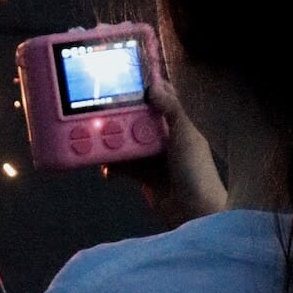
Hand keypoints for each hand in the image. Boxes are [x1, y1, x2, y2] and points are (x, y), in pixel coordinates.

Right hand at [106, 76, 227, 228]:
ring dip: (112, 141)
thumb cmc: (196, 172)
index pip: (161, 99)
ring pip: (127, 142)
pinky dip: (113, 165)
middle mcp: (165, 137)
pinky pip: (123, 165)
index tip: (123, 79)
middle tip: (101, 113)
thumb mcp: (185, 134)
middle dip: (120, 116)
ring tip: (97, 139)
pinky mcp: (143, 176)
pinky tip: (106, 167)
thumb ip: (171, 109)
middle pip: (137, 119)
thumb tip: (154, 86)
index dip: (145, 88)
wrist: (194, 213)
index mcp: (178, 123)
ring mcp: (153, 157)